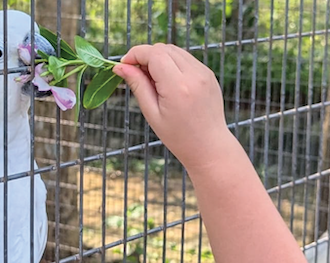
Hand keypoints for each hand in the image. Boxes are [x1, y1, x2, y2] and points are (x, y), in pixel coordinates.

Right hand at [113, 44, 234, 174]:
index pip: (153, 54)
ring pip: (175, 51)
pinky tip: (169, 83)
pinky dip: (173, 63)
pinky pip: (186, 59)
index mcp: (178, 87)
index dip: (136, 54)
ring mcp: (204, 72)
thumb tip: (120, 66)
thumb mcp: (152, 114)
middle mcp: (194, 75)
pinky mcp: (209, 74)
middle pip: (163, 49)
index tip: (125, 64)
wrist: (209, 147)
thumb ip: (137, 86)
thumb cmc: (179, 137)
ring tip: (153, 81)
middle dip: (146, 56)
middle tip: (137, 75)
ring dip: (159, 58)